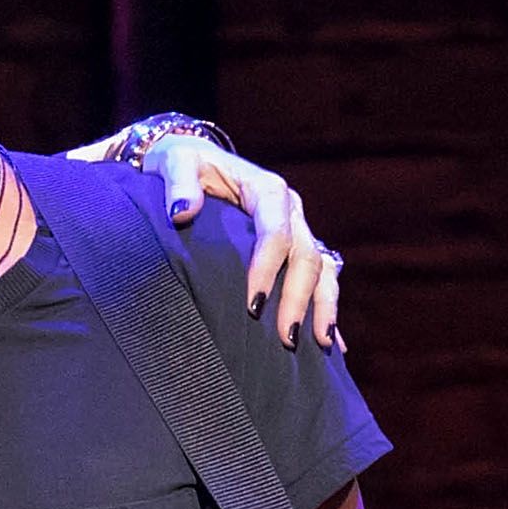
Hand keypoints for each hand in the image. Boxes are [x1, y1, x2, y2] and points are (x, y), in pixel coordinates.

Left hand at [142, 137, 343, 351]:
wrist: (193, 165)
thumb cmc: (183, 165)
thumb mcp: (175, 164)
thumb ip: (179, 184)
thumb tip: (181, 211)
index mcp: (267, 190)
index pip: (276, 233)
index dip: (268, 269)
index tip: (253, 305)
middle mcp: (291, 211)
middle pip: (305, 257)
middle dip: (298, 299)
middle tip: (286, 338)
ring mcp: (298, 231)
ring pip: (323, 270)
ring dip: (323, 307)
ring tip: (320, 344)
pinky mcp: (295, 249)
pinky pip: (321, 279)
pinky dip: (325, 309)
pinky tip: (331, 343)